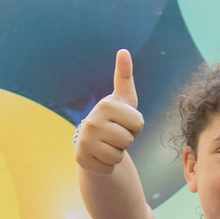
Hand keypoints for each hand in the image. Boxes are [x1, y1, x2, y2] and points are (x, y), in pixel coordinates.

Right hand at [74, 49, 144, 171]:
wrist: (93, 143)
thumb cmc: (114, 119)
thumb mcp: (124, 100)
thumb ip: (125, 77)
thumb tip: (123, 51)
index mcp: (106, 105)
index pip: (138, 124)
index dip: (135, 127)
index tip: (123, 123)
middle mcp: (92, 121)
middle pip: (128, 140)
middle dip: (126, 141)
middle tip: (114, 136)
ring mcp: (85, 141)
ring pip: (118, 156)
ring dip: (117, 154)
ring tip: (107, 145)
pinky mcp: (81, 159)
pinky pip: (108, 167)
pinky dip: (107, 166)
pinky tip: (100, 156)